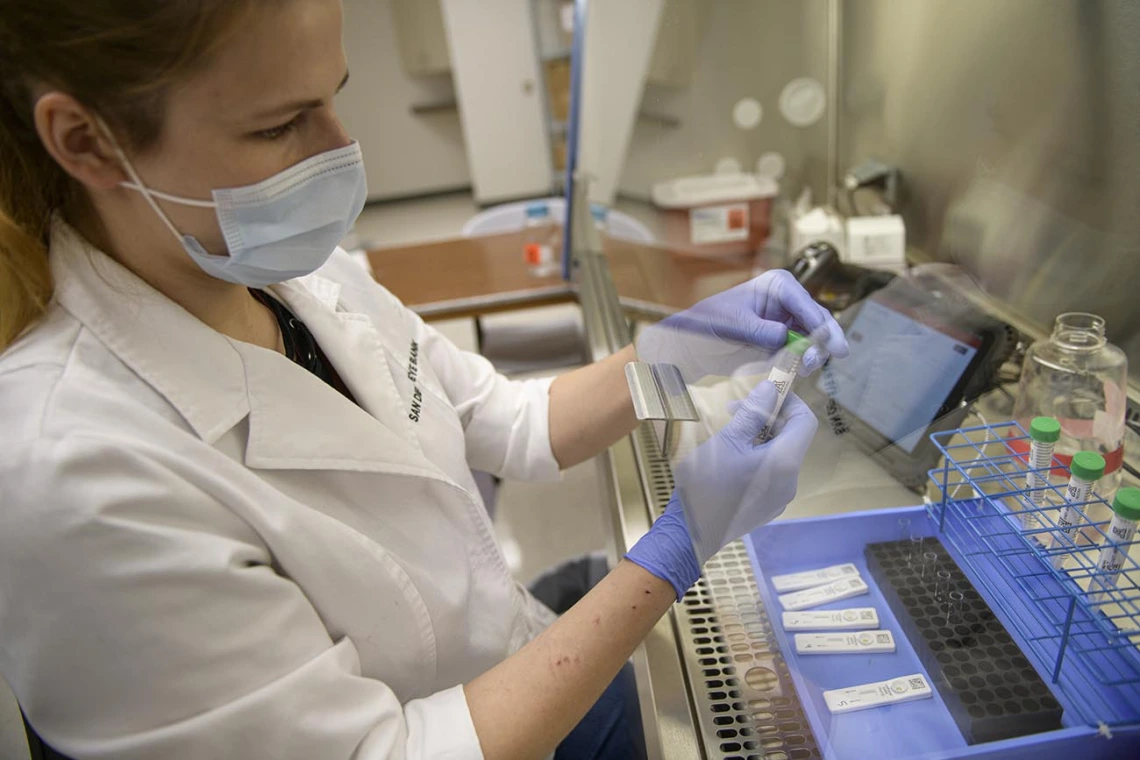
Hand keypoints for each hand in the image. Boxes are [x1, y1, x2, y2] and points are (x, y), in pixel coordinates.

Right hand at [625, 381, 818, 597]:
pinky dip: (756, 458)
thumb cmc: (705, 485)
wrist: (689, 534)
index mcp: (784, 463)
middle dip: (768, 417)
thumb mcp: (726, 441)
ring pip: (779, 456)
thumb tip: (772, 387)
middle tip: (735, 409)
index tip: (763, 393)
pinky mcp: (766, 508)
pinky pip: (770, 474)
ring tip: (729, 433)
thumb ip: (752, 413)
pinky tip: (730, 460)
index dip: (789, 401)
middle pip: (792, 438)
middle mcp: (790, 482)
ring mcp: (779, 498)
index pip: (805, 421)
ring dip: (760, 437)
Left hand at [636, 270, 848, 381]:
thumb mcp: (732, 323)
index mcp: (778, 285)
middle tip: (828, 356)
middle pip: (817, 319)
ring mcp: (790, 322)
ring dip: (816, 352)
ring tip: (807, 367)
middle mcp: (789, 302)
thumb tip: (784, 337)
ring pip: (815, 337)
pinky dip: (804, 361)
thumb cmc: (709, 322)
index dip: (818, 321)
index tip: (828, 340)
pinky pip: (802, 352)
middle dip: (824, 338)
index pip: (804, 301)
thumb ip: (759, 330)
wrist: (696, 341)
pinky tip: (800, 371)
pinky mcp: (787, 342)